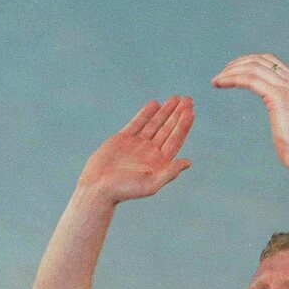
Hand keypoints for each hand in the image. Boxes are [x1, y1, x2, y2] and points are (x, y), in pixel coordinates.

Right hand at [77, 96, 192, 205]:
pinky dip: (145, 113)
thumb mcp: (150, 184)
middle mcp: (150, 152)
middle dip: (177, 114)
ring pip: (154, 124)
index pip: (175, 140)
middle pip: (168, 129)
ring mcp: (137, 145)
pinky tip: (154, 104)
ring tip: (175, 98)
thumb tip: (188, 162)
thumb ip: (169, 173)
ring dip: (165, 111)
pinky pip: (137, 123)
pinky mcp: (122, 139)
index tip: (190, 111)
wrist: (97, 188)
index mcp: (159, 162)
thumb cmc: (124, 190)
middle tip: (188, 99)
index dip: (183, 125)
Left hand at [212, 54, 288, 174]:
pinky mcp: (279, 97)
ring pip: (253, 68)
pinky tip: (221, 84)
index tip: (230, 72)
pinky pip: (251, 79)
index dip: (247, 63)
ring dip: (231, 72)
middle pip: (259, 61)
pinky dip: (233, 78)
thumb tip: (272, 106)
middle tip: (220, 76)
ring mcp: (288, 88)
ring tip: (217, 81)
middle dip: (236, 65)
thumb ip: (281, 106)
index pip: (269, 61)